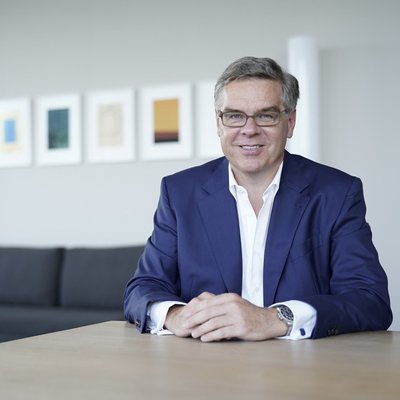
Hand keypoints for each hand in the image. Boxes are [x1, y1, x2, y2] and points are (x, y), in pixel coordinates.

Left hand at [165, 292, 287, 341]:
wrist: (268, 321)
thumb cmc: (248, 313)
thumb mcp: (235, 303)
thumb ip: (220, 304)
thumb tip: (200, 307)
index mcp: (229, 297)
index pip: (208, 302)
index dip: (195, 309)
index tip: (185, 315)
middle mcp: (232, 305)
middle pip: (208, 312)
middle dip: (194, 319)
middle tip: (185, 325)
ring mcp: (237, 316)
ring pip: (214, 323)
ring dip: (201, 329)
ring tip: (193, 334)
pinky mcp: (241, 328)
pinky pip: (222, 332)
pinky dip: (211, 336)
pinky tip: (205, 339)